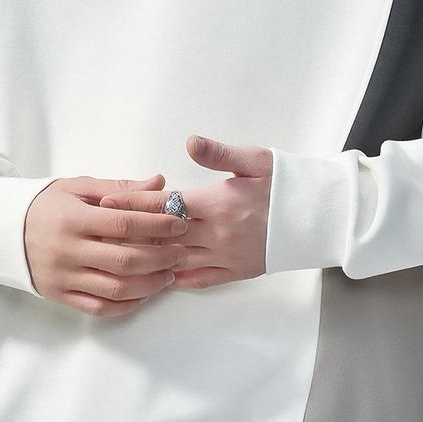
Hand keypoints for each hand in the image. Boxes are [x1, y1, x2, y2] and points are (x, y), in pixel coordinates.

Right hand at [24, 173, 191, 315]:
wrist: (1, 231)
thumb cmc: (45, 205)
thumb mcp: (78, 188)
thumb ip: (120, 187)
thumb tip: (159, 184)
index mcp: (73, 219)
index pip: (123, 224)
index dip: (156, 224)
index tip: (179, 224)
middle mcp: (67, 251)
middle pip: (124, 261)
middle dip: (160, 258)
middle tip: (181, 252)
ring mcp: (63, 277)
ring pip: (115, 289)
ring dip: (149, 284)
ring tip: (168, 274)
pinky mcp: (60, 296)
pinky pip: (99, 308)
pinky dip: (126, 305)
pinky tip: (144, 293)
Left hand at [99, 135, 271, 290]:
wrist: (321, 217)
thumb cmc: (288, 184)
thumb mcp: (257, 160)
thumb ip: (220, 153)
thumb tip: (190, 142)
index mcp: (219, 203)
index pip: (165, 204)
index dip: (134, 203)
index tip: (107, 202)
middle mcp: (218, 234)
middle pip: (163, 236)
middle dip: (131, 233)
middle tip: (101, 232)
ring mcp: (227, 256)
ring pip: (176, 260)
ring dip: (148, 258)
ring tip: (118, 255)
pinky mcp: (237, 271)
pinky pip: (199, 280)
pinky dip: (175, 279)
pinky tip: (155, 276)